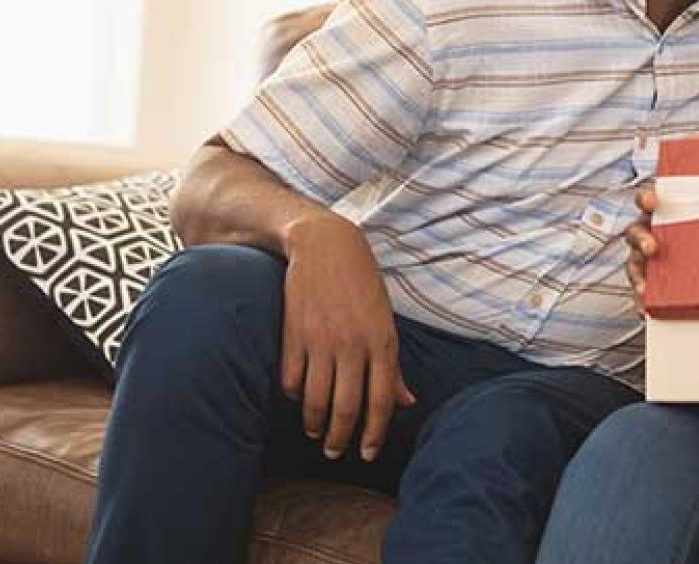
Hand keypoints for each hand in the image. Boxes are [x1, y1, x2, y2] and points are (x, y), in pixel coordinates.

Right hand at [281, 214, 414, 461]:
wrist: (325, 245)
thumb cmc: (362, 284)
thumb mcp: (386, 321)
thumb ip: (393, 365)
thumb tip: (407, 402)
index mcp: (382, 341)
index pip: (381, 401)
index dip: (375, 433)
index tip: (368, 453)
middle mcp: (352, 345)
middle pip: (346, 408)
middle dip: (341, 439)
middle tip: (336, 453)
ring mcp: (321, 340)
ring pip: (316, 401)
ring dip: (315, 424)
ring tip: (317, 432)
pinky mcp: (293, 334)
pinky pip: (292, 380)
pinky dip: (295, 396)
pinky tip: (300, 399)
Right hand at [623, 188, 656, 309]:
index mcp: (662, 214)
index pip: (648, 200)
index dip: (647, 198)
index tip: (651, 201)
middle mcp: (648, 234)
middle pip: (636, 233)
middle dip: (641, 239)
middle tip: (651, 248)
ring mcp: (643, 260)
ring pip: (634, 265)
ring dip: (637, 276)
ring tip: (644, 291)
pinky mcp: (646, 284)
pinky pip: (639, 293)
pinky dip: (640, 303)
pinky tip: (645, 312)